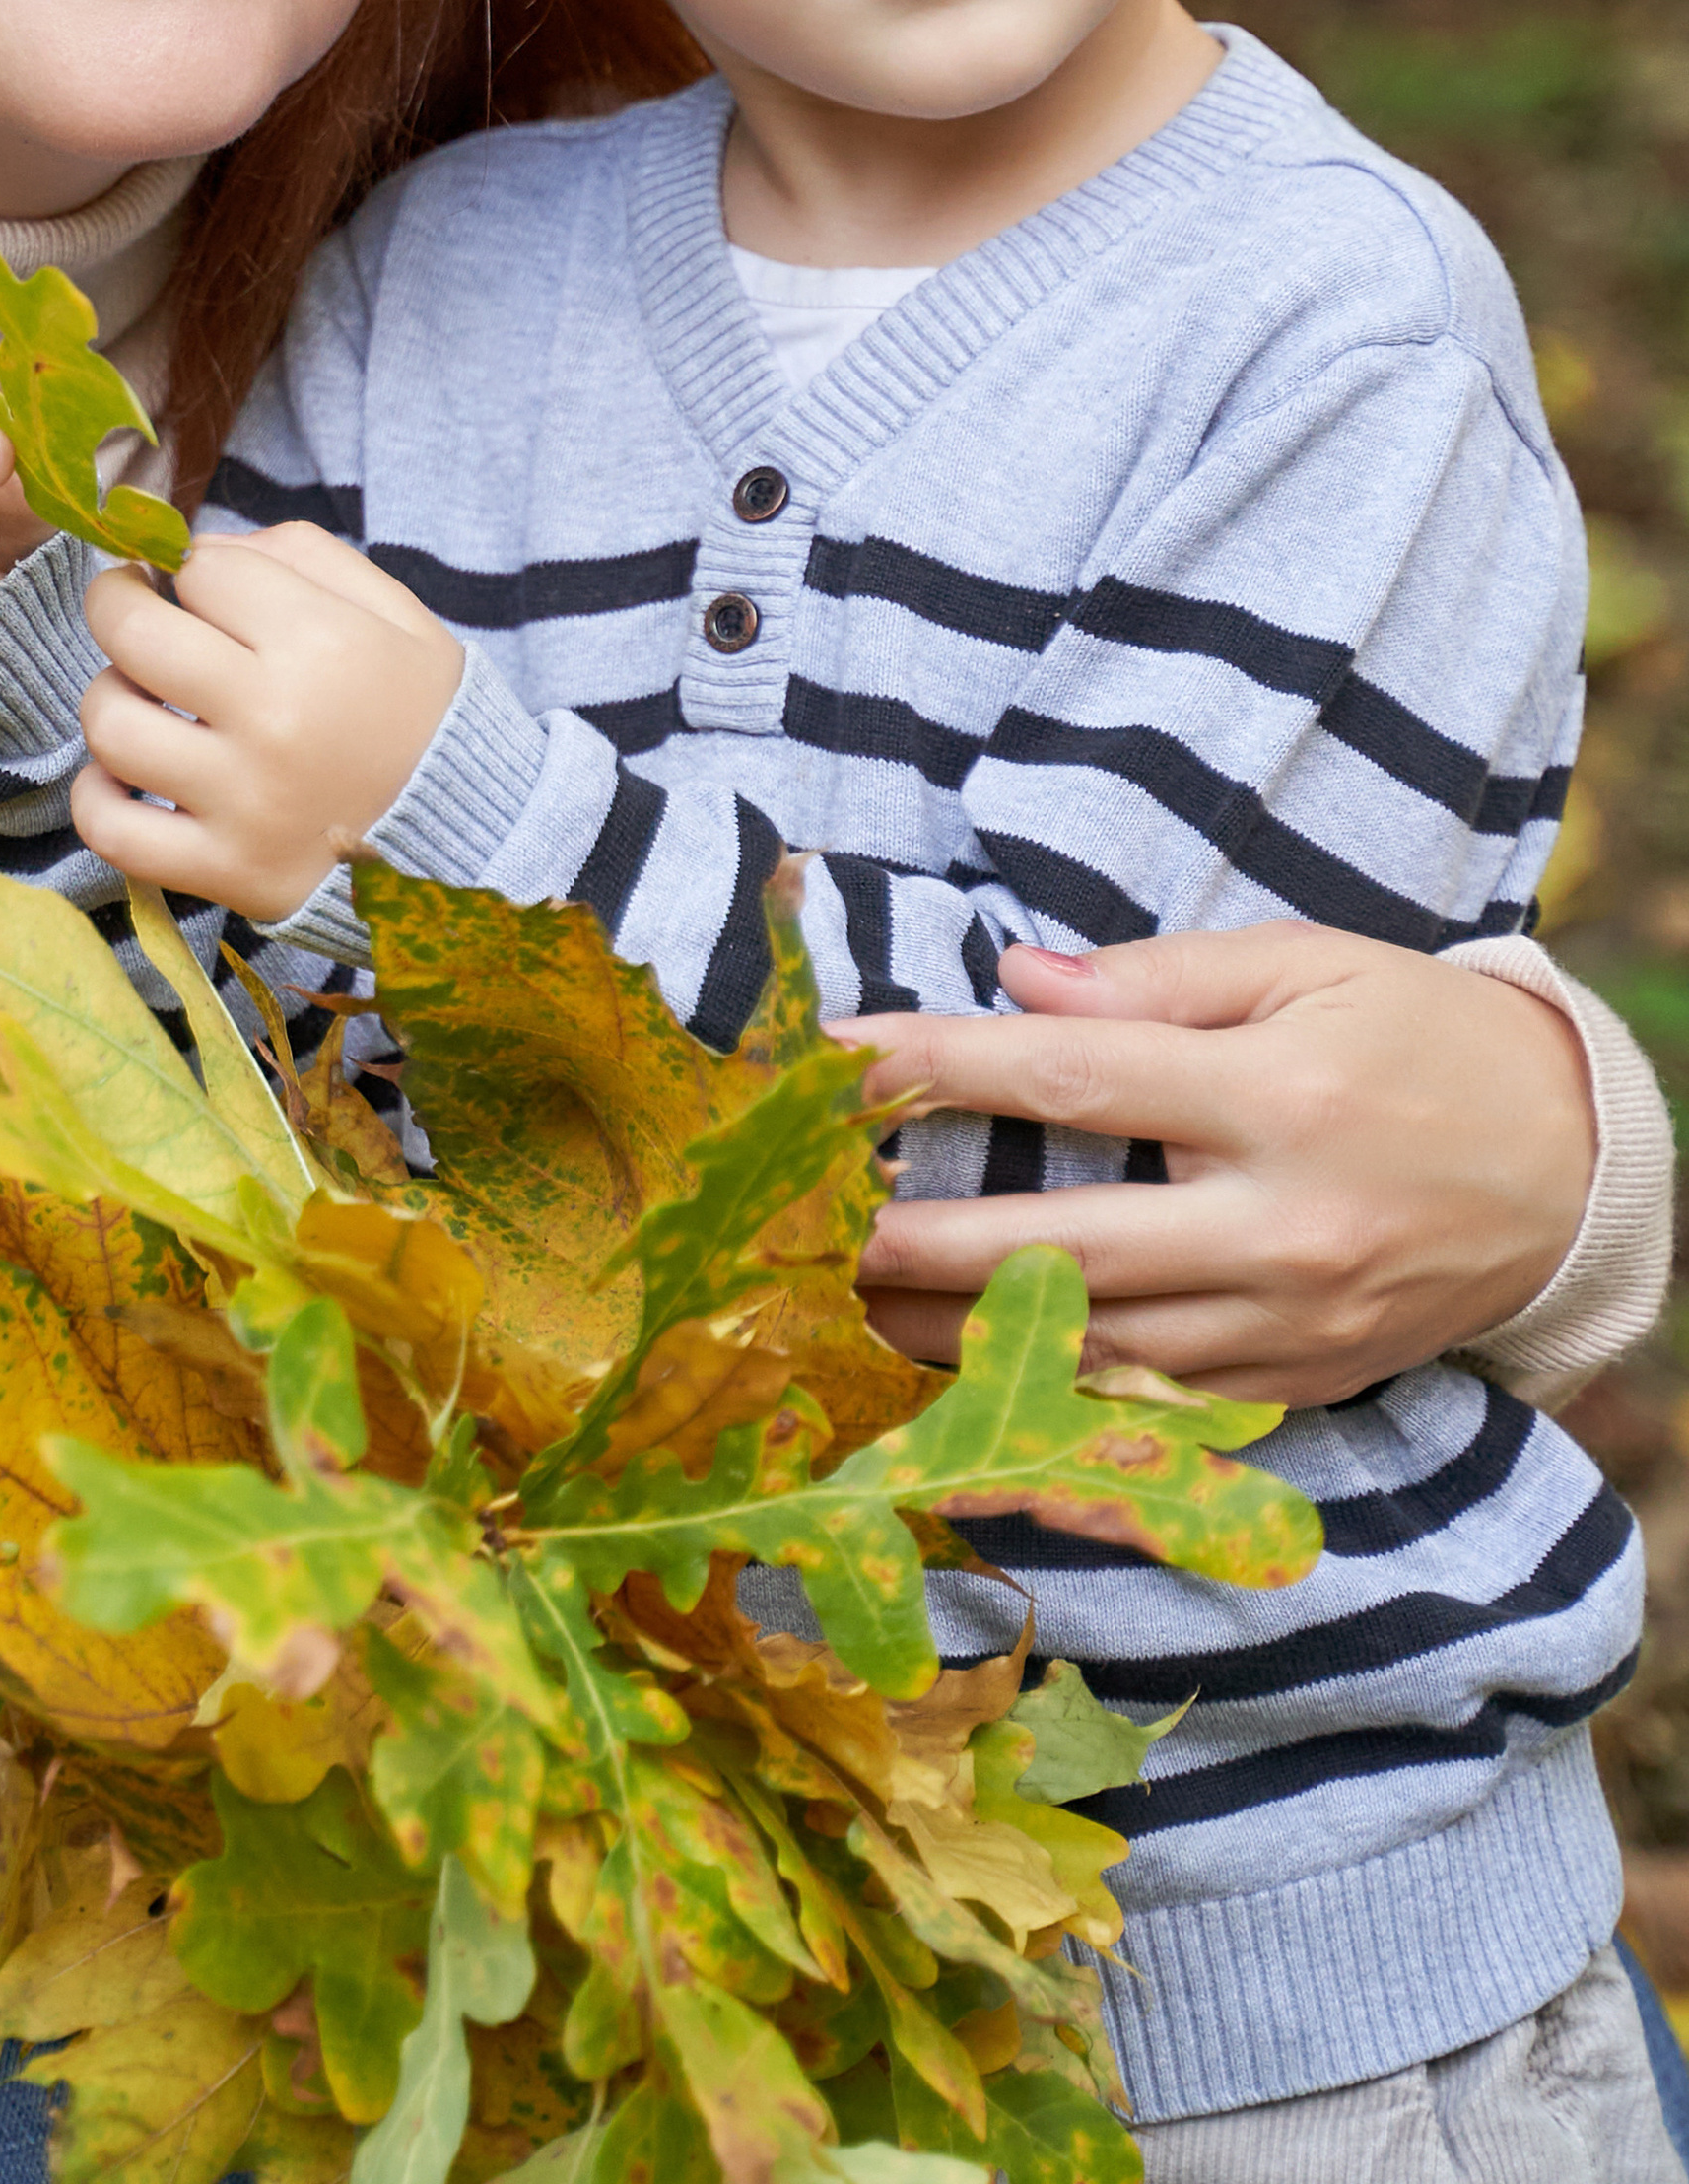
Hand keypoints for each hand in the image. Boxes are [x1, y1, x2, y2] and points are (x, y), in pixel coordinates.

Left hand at [72, 524, 465, 921]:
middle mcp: (276, 720)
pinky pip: (112, 831)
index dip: (189, 567)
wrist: (475, 837)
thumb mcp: (395, 612)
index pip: (202, 571)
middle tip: (128, 609)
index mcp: (322, 644)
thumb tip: (195, 551)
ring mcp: (244, 803)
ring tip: (139, 697)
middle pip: (135, 636)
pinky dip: (95, 798)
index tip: (193, 583)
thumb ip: (299, 555)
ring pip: (112, 727)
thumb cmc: (420, 713)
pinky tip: (123, 777)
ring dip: (109, 697)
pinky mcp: (226, 871)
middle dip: (116, 604)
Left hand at [845, 921, 1596, 1406]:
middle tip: (800, 1239)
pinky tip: (965, 1386)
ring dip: (959, 1337)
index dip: (936, 1067)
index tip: (831, 1061)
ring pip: (1094, 1348)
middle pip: (1059, 1244)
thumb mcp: (1306, 963)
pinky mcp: (1301, 1386)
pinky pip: (1155, 1409)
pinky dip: (1053, 1402)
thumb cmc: (1420, 1038)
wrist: (1572, 1168)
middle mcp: (1280, 1224)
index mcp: (1277, 1095)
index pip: (1069, 1080)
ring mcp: (1291, 1324)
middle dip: (913, 1244)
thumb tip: (1019, 981)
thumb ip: (1157, 976)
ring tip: (848, 1312)